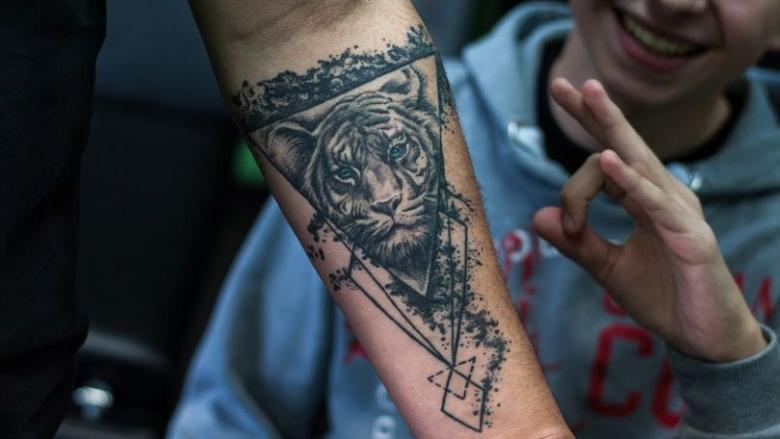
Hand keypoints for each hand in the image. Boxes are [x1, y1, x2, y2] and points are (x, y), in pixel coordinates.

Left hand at [533, 78, 765, 361]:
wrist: (705, 338)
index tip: (566, 226)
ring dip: (612, 127)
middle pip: (624, 145)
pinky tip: (609, 160)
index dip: (573, 190)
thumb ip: (577, 243)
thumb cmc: (665, 299)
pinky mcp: (690, 236)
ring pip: (640, 162)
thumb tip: (538, 215)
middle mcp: (663, 196)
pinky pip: (655, 202)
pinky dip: (631, 181)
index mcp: (644, 200)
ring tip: (588, 94)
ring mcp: (679, 212)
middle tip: (563, 84)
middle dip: (594, 113)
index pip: (605, 164)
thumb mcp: (609, 269)